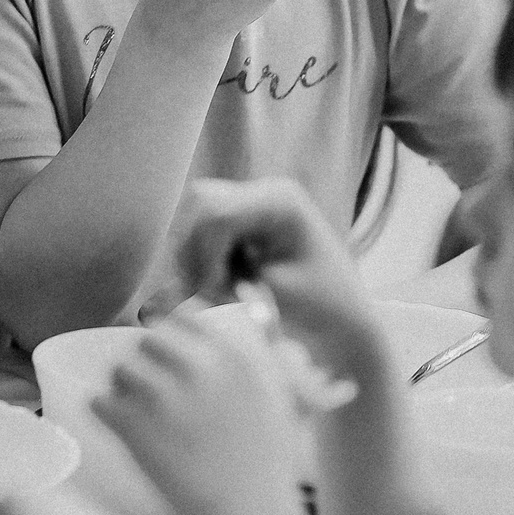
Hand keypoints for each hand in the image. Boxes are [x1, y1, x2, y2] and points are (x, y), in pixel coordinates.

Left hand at [98, 311, 308, 514]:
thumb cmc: (269, 466)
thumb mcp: (278, 397)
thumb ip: (262, 352)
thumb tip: (252, 310)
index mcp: (233, 356)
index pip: (183, 317)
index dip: (169, 331)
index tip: (163, 350)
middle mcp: (197, 368)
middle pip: (147, 341)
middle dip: (145, 362)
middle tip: (147, 387)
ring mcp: (162, 397)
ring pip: (120, 370)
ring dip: (122, 387)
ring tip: (131, 410)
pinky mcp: (134, 428)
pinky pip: (100, 402)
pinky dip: (103, 412)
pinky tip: (116, 425)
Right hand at [174, 179, 384, 387]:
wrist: (344, 322)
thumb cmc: (320, 310)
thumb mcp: (274, 293)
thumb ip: (225, 277)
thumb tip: (169, 284)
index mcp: (280, 200)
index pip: (217, 212)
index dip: (205, 255)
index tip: (217, 294)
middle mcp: (263, 191)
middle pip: (198, 205)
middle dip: (194, 253)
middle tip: (211, 294)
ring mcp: (251, 204)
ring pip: (192, 218)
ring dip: (195, 259)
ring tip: (221, 293)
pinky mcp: (241, 223)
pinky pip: (199, 232)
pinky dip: (200, 261)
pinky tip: (222, 285)